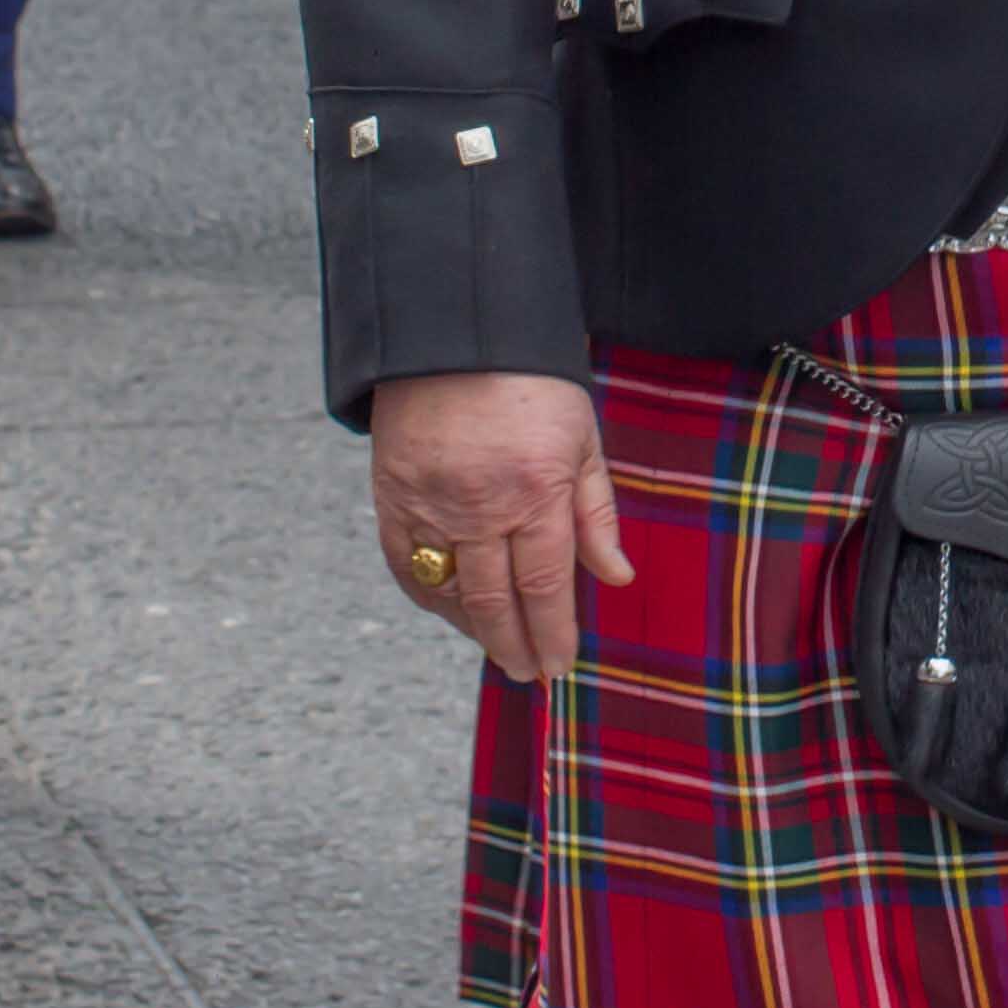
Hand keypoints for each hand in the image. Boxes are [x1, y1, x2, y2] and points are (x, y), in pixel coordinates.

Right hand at [369, 369, 635, 680]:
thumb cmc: (532, 384)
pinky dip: (429, 596)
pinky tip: (451, 611)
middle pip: (497, 601)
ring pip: (450, 591)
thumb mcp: (582, 439)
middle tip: (530, 674)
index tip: (561, 664)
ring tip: (499, 648)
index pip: (546, 585)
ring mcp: (430, 504)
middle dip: (516, 645)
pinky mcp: (392, 497)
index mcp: (535, 490)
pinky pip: (407, 566)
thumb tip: (615, 576)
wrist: (455, 333)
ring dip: (474, 629)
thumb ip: (596, 514)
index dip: (554, 633)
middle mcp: (480, 505)